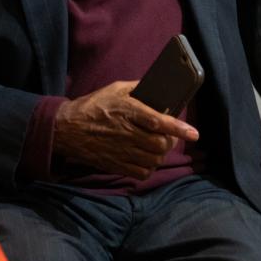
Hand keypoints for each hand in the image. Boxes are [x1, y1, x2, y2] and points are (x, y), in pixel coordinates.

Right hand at [53, 80, 198, 178]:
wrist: (67, 129)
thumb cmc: (92, 106)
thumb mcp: (115, 89)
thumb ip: (137, 88)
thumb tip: (157, 88)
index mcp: (128, 111)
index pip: (159, 121)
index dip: (179, 128)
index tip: (193, 134)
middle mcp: (127, 133)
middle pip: (160, 145)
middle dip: (170, 142)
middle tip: (169, 137)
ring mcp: (121, 151)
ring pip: (154, 160)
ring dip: (160, 155)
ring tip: (156, 147)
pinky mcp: (116, 165)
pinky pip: (142, 173)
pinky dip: (148, 168)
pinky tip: (145, 159)